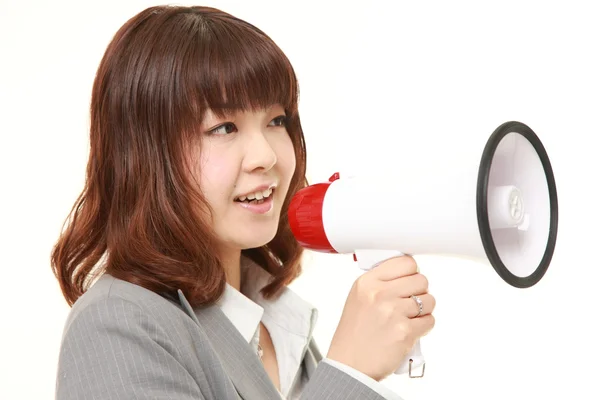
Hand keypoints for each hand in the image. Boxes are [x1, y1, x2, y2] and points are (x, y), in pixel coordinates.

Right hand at [326, 255, 434, 380]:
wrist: (349, 365)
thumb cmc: (354, 334)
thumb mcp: (358, 298)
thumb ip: (380, 283)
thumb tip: (407, 274)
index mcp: (367, 282)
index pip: (406, 262)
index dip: (411, 272)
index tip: (408, 281)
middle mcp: (380, 293)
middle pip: (421, 279)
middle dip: (419, 292)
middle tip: (409, 303)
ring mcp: (393, 312)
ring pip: (429, 300)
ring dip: (424, 310)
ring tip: (409, 318)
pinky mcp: (405, 331)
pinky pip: (430, 321)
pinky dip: (423, 327)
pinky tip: (409, 330)